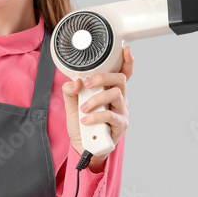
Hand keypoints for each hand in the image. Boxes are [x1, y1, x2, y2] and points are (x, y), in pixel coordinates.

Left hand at [61, 46, 134, 168]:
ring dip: (96, 99)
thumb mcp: (71, 106)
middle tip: (87, 84)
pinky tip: (85, 120)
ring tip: (83, 108)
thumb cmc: (82, 124)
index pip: (122, 74)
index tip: (126, 50)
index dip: (127, 62)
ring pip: (115, 94)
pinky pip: (111, 115)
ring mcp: (121, 111)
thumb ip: (70, 92)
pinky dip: (96, 116)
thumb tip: (75, 82)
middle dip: (103, 77)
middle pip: (120, 79)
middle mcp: (118, 99)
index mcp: (109, 91)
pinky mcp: (120, 125)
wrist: (83, 146)